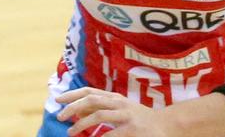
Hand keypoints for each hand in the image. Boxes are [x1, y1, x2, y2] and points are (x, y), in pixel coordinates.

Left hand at [57, 87, 172, 135]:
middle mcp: (119, 103)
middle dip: (72, 107)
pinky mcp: (133, 130)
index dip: (72, 95)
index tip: (57, 100)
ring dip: (82, 124)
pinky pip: (112, 134)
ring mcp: (126, 115)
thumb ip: (102, 108)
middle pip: (91, 100)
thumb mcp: (121, 109)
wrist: (168, 125)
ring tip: (70, 132)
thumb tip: (78, 110)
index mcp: (114, 97)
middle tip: (59, 117)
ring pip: (99, 114)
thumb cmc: (140, 118)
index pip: (89, 91)